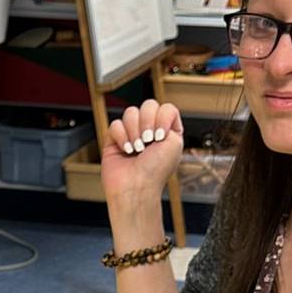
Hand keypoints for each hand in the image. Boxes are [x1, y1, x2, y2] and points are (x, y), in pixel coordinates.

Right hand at [100, 100, 184, 214]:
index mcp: (167, 131)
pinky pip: (115, 124)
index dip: (162, 117)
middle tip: (148, 141)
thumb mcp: (176, 142)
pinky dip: (121, 137)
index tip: (160, 135)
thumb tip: (154, 114)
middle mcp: (150, 131)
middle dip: (147, 122)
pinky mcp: (114, 140)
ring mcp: (132, 134)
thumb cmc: (155, 172)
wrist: (136, 187)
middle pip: (148, 105)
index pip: (165, 107)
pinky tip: (126, 150)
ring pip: (130, 112)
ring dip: (134, 131)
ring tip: (137, 149)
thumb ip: (171, 119)